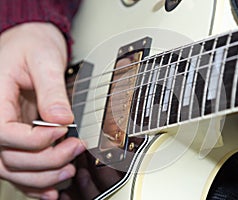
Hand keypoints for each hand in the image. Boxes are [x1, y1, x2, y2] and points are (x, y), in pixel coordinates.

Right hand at [0, 22, 84, 198]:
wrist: (30, 42)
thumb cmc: (31, 45)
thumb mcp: (43, 60)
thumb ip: (52, 91)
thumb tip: (62, 118)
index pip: (4, 132)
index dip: (34, 140)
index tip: (62, 132)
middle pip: (10, 157)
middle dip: (46, 161)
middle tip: (75, 150)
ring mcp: (6, 130)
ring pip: (13, 169)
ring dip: (42, 177)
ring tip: (69, 172)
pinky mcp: (17, 136)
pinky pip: (18, 167)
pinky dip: (34, 182)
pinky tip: (51, 189)